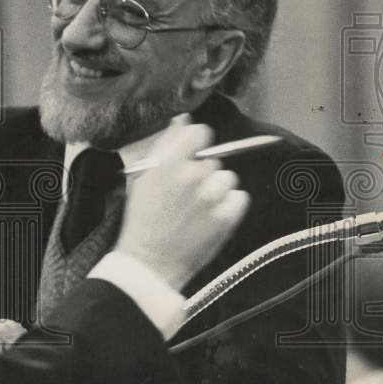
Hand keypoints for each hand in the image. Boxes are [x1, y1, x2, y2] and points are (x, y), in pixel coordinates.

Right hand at [114, 113, 250, 290]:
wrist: (150, 262)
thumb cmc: (142, 221)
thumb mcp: (142, 178)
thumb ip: (164, 147)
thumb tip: (183, 120)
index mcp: (166, 163)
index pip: (198, 132)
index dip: (196, 141)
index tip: (192, 153)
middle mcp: (191, 175)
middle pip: (212, 159)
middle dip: (202, 172)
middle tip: (186, 194)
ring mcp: (211, 197)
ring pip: (227, 178)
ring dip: (217, 189)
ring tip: (199, 208)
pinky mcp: (227, 217)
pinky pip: (240, 197)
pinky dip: (230, 205)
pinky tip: (211, 216)